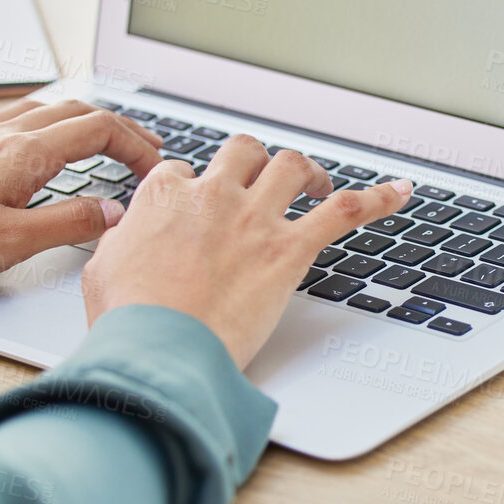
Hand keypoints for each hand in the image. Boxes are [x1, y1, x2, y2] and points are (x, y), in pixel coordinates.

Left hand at [0, 98, 164, 295]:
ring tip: (104, 141)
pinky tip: (45, 145)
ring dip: (84, 120)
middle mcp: (1, 135)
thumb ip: (69, 224)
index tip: (154, 169)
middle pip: (76, 110)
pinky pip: (16, 120)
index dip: (135, 145)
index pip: (97, 129)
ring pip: (45, 110)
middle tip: (145, 150)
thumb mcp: (12, 244)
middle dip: (119, 127)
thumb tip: (113, 211)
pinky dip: (49, 125)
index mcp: (23, 153)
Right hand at [82, 135, 412, 368]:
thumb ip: (122, 241)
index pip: (187, 171)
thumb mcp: (103, 270)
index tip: (202, 205)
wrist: (160, 350)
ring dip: (306, 171)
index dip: (198, 187)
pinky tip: (400, 191)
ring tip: (315, 184)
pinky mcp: (289, 249)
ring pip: (290, 165)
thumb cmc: (129, 321)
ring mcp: (254, 218)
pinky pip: (345, 210)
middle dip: (255, 163)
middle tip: (265, 182)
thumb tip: (128, 235)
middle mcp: (212, 196)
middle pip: (242, 152)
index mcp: (163, 197)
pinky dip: (378, 197)